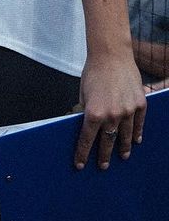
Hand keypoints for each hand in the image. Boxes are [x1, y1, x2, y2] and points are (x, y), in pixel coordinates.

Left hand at [74, 54, 146, 169]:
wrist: (111, 55)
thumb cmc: (94, 72)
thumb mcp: (83, 94)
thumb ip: (86, 111)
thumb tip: (84, 125)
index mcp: (93, 113)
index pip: (87, 139)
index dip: (82, 153)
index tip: (80, 164)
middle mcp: (112, 115)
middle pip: (107, 141)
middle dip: (104, 155)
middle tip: (102, 166)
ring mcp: (128, 111)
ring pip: (126, 136)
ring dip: (123, 148)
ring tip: (122, 156)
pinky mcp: (140, 105)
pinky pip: (139, 124)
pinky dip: (137, 134)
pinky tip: (136, 141)